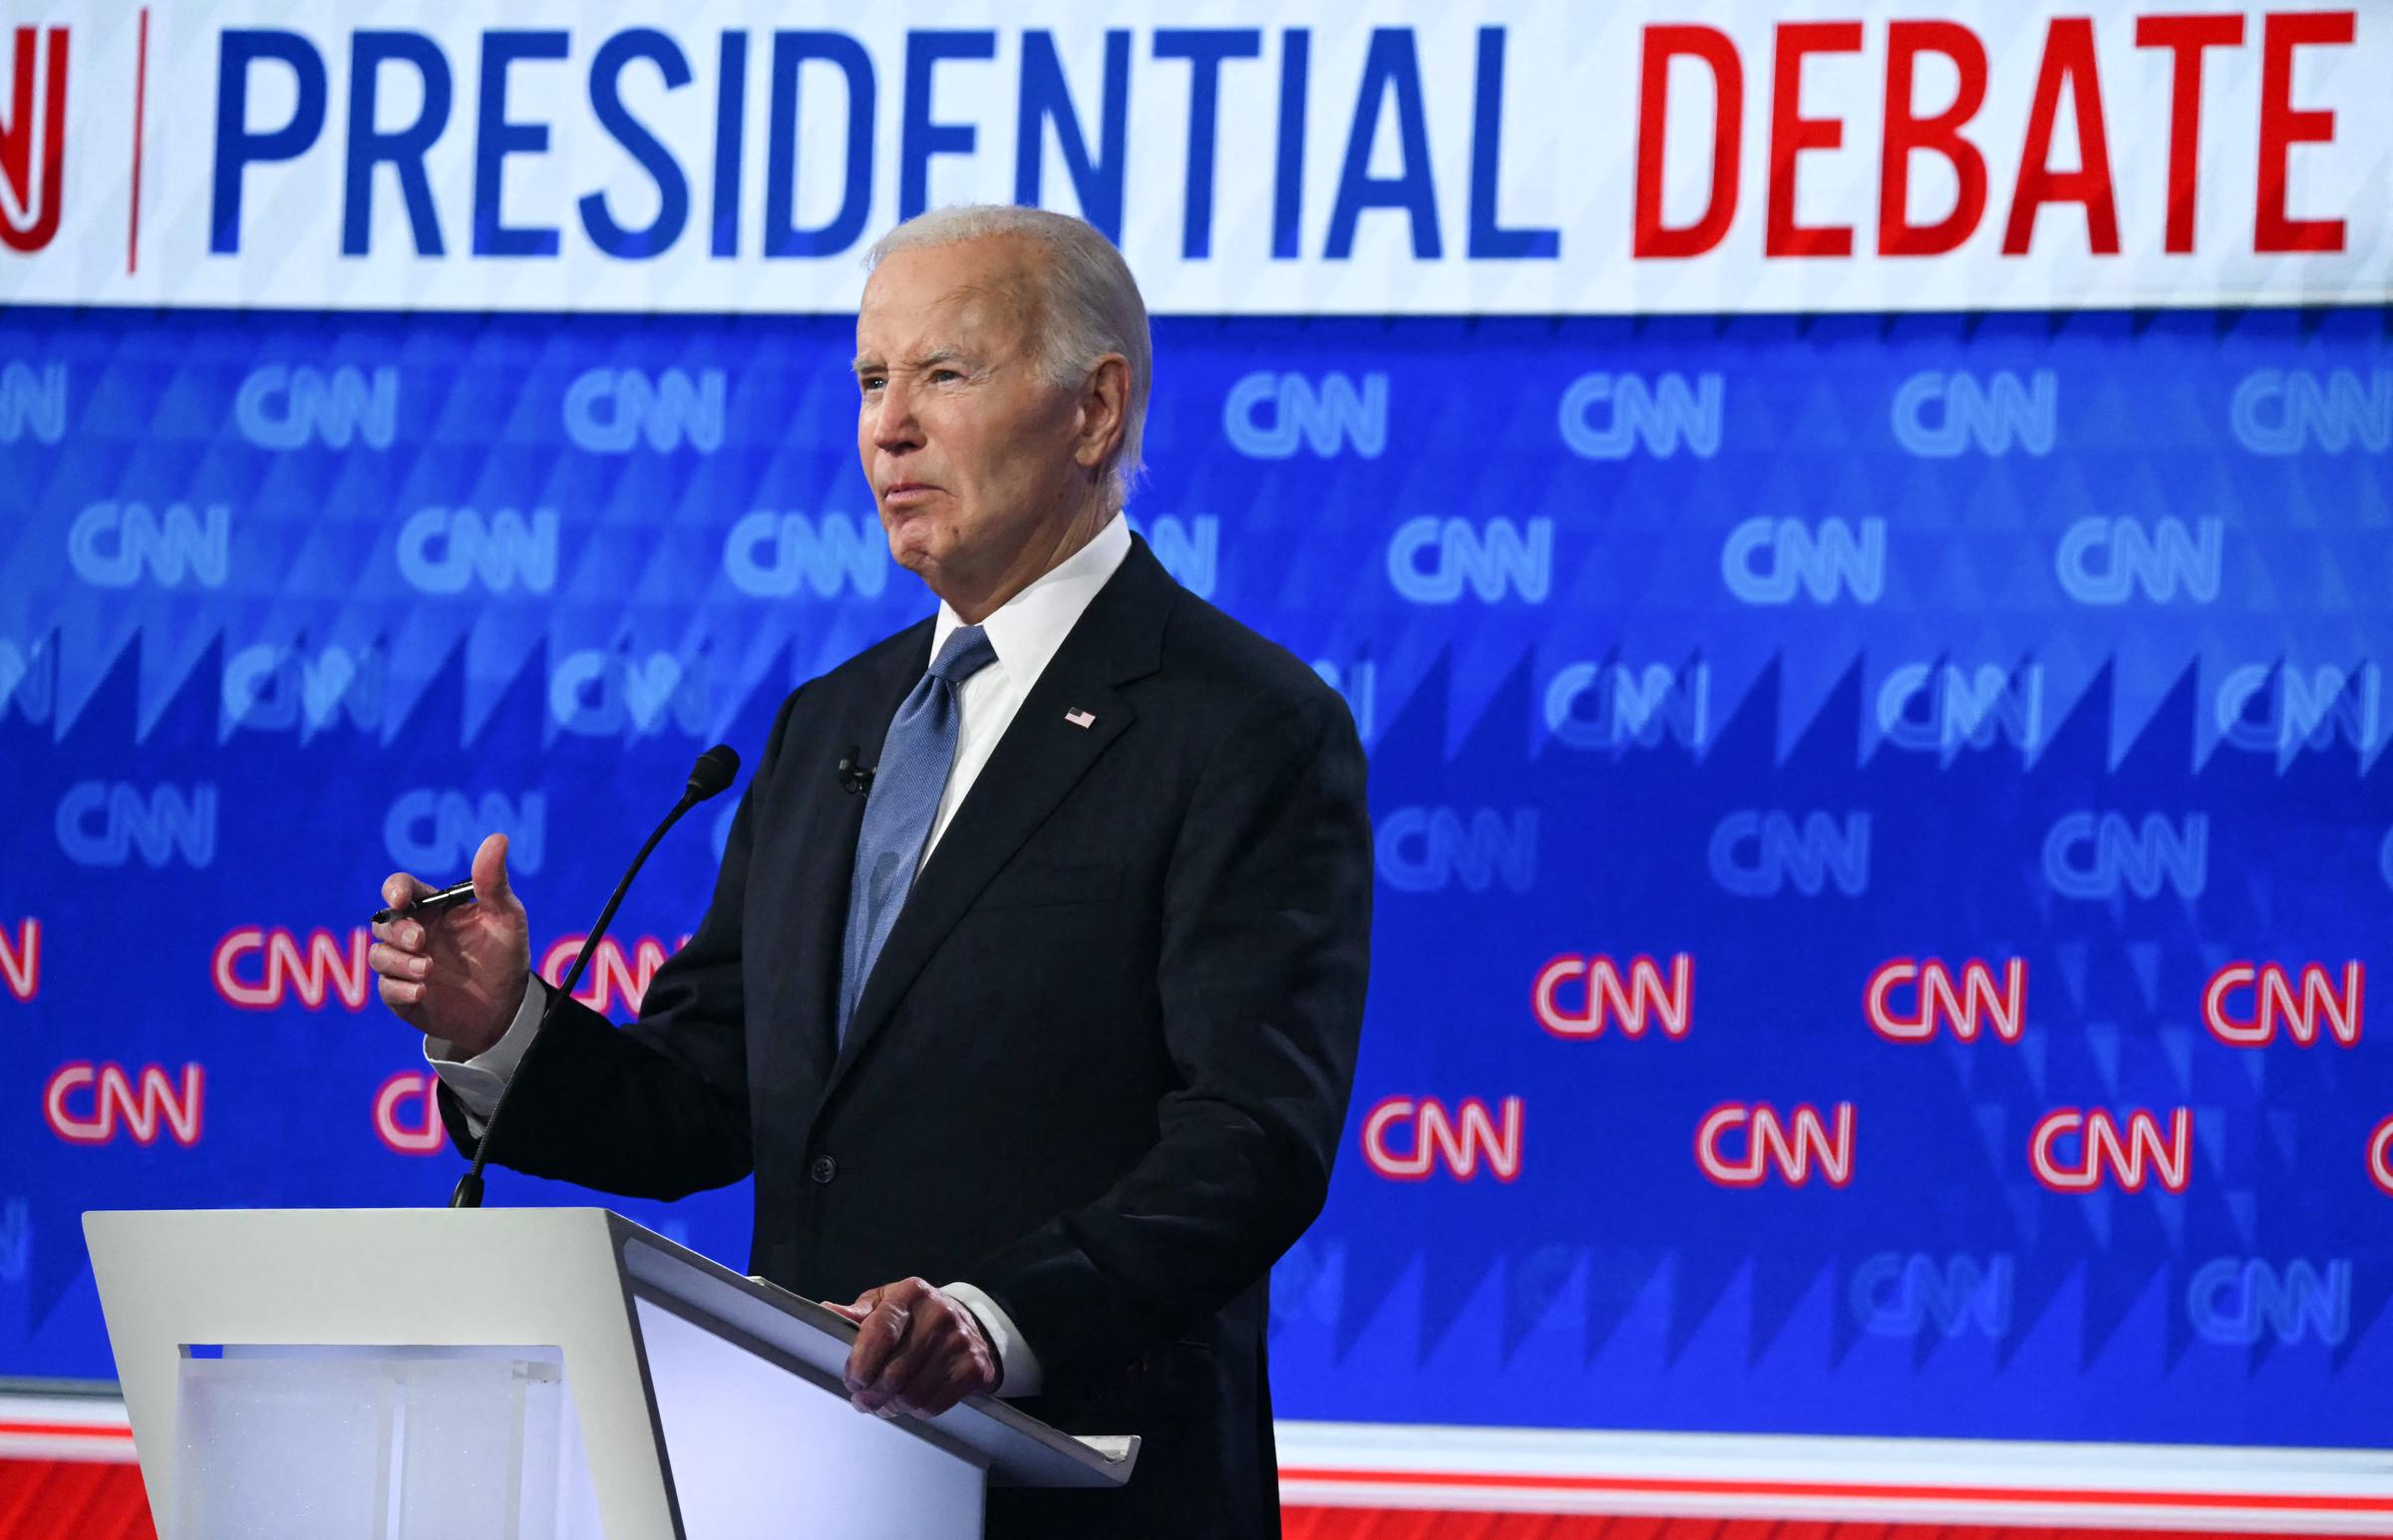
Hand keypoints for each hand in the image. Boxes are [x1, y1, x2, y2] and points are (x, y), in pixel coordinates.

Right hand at [368, 832, 532, 1058]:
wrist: (506, 1006)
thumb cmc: (504, 954)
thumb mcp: (505, 917)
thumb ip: (493, 882)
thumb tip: (498, 838)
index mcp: (433, 909)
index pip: (401, 888)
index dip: (394, 890)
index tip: (400, 900)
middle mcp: (414, 933)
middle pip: (383, 922)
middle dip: (397, 930)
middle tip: (420, 940)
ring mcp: (405, 964)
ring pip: (379, 955)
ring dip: (399, 961)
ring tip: (428, 970)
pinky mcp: (402, 994)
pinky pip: (386, 989)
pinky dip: (400, 989)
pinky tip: (422, 991)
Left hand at [829, 1278, 999, 1417]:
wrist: (975, 1325)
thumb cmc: (919, 1315)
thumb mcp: (889, 1302)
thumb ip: (860, 1312)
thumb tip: (826, 1312)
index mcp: (912, 1293)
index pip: (881, 1331)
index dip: (861, 1363)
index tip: (852, 1380)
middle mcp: (939, 1315)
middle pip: (894, 1372)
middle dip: (871, 1395)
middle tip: (861, 1401)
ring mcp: (959, 1343)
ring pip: (912, 1394)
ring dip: (889, 1408)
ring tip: (880, 1406)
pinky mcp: (973, 1369)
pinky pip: (933, 1405)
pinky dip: (914, 1412)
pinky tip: (906, 1405)